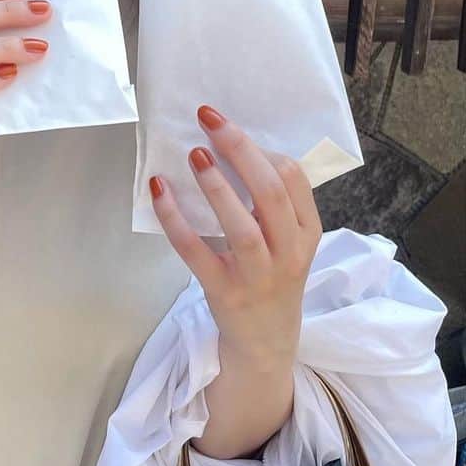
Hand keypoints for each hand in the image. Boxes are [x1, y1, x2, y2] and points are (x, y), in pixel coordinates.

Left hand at [149, 105, 321, 360]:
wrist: (265, 345)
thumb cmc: (271, 276)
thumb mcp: (287, 241)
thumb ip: (270, 203)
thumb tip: (229, 145)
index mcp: (306, 233)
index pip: (293, 181)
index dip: (261, 148)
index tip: (229, 126)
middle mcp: (288, 254)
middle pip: (271, 195)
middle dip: (240, 151)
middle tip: (210, 120)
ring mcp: (257, 277)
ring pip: (242, 228)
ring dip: (218, 187)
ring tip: (195, 153)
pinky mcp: (224, 292)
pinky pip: (196, 252)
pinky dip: (175, 219)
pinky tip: (159, 190)